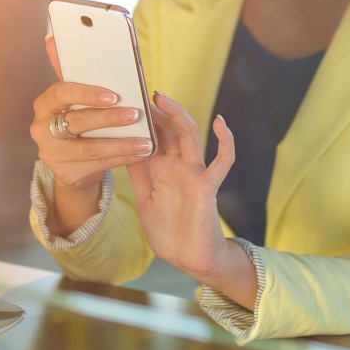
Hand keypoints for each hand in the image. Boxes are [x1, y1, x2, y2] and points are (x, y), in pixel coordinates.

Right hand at [30, 35, 153, 189]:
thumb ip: (71, 70)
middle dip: (110, 118)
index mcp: (44, 105)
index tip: (113, 94)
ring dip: (122, 143)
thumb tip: (53, 37)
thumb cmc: (78, 120)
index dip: (86, 93)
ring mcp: (52, 155)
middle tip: (135, 114)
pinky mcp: (66, 174)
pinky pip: (99, 166)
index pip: (60, 93)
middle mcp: (42, 130)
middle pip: (78, 122)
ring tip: (146, 140)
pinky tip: (141, 153)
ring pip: (90, 148)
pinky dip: (123, 158)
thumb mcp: (75, 98)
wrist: (73, 162)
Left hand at [128, 91, 236, 282]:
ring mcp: (195, 173)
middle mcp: (179, 166)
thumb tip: (123, 147)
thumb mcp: (144, 199)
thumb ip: (138, 174)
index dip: (143, 118)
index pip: (153, 135)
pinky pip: (222, 161)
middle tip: (140, 89)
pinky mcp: (208, 186)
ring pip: (190, 136)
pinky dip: (226, 142)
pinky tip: (221, 123)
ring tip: (162, 98)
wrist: (188, 259)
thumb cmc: (168, 232)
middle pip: (169, 130)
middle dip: (157, 110)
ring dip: (178, 115)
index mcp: (162, 169)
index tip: (127, 98)